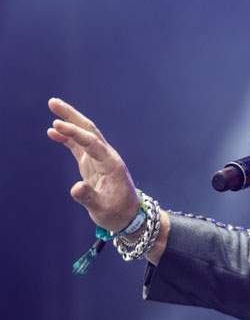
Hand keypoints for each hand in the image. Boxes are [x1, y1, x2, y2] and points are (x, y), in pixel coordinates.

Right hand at [47, 98, 139, 233]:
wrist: (128, 217)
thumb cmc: (117, 214)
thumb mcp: (102, 209)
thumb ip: (89, 198)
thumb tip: (75, 188)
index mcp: (111, 164)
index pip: (91, 142)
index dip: (74, 133)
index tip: (56, 125)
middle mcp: (106, 156)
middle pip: (88, 130)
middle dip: (71, 116)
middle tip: (53, 102)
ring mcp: (99, 158)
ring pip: (83, 134)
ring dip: (68, 121)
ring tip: (52, 106)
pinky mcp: (92, 163)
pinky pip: (78, 145)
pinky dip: (67, 137)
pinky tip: (52, 132)